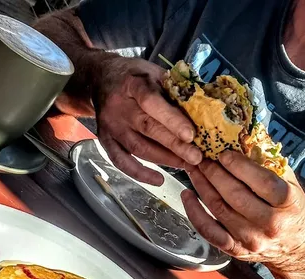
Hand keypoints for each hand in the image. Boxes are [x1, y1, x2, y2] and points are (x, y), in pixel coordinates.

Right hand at [93, 55, 202, 185]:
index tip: (191, 135)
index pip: (152, 102)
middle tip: (196, 158)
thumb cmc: (135, 76)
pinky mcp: (105, 141)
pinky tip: (158, 180)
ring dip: (163, 159)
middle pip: (147, 128)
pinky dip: (139, 173)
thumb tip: (204, 106)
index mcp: (132, 84)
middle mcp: (118, 107)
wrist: (100, 79)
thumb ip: (174, 88)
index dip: (171, 119)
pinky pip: (121, 161)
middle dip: (174, 145)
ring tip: (186, 164)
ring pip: (137, 148)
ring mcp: (110, 126)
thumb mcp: (154, 72)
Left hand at [181, 151, 304, 271]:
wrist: (294, 247)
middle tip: (200, 158)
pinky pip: (208, 231)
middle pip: (235, 196)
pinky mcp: (235, 250)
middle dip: (214, 174)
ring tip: (192, 170)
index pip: (261, 182)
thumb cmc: (290, 210)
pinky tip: (187, 196)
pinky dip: (194, 213)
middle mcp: (269, 223)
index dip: (239, 166)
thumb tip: (246, 134)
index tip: (223, 153)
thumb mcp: (289, 183)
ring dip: (201, 187)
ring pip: (219, 210)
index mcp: (287, 203)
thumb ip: (269, 162)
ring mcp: (250, 239)